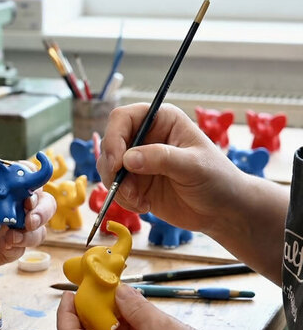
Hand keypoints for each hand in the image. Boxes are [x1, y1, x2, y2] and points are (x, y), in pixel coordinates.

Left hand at [0, 165, 56, 280]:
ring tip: (15, 235)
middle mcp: (17, 204)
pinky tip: (8, 242)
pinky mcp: (10, 248)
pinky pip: (23, 247)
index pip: (31, 177)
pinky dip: (20, 244)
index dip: (36, 182)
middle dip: (42, 210)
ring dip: (33, 231)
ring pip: (40, 228)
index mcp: (7, 184)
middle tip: (30, 218)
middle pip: (45, 203)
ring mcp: (16, 227)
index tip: (28, 192)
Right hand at [97, 103, 246, 232]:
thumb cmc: (216, 179)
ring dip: (118, 188)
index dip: (114, 138)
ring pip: (108, 168)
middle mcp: (145, 138)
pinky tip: (144, 206)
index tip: (118, 164)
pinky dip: (123, 199)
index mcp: (161, 121)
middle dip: (112, 169)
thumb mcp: (193, 166)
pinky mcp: (135, 183)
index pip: (123, 119)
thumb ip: (162, 158)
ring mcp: (139, 161)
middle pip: (110, 144)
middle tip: (126, 190)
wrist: (221, 210)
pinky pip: (115, 188)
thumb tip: (128, 159)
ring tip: (140, 201)